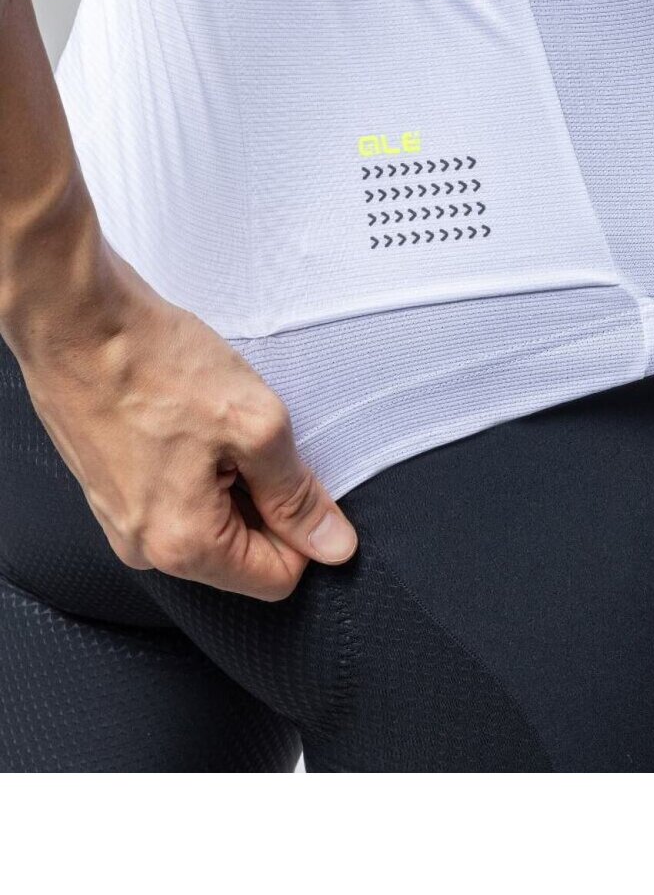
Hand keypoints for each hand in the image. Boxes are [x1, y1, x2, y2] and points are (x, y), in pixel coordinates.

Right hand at [7, 244, 356, 599]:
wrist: (76, 320)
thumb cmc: (154, 363)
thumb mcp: (255, 425)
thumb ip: (297, 494)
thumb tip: (332, 544)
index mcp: (184, 545)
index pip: (278, 578)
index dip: (304, 529)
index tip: (299, 477)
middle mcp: (146, 547)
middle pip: (243, 553)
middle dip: (264, 500)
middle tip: (251, 439)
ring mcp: (124, 520)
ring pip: (214, 522)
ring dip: (234, 478)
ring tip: (214, 425)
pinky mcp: (115, 490)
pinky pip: (180, 498)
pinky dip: (201, 464)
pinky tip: (191, 420)